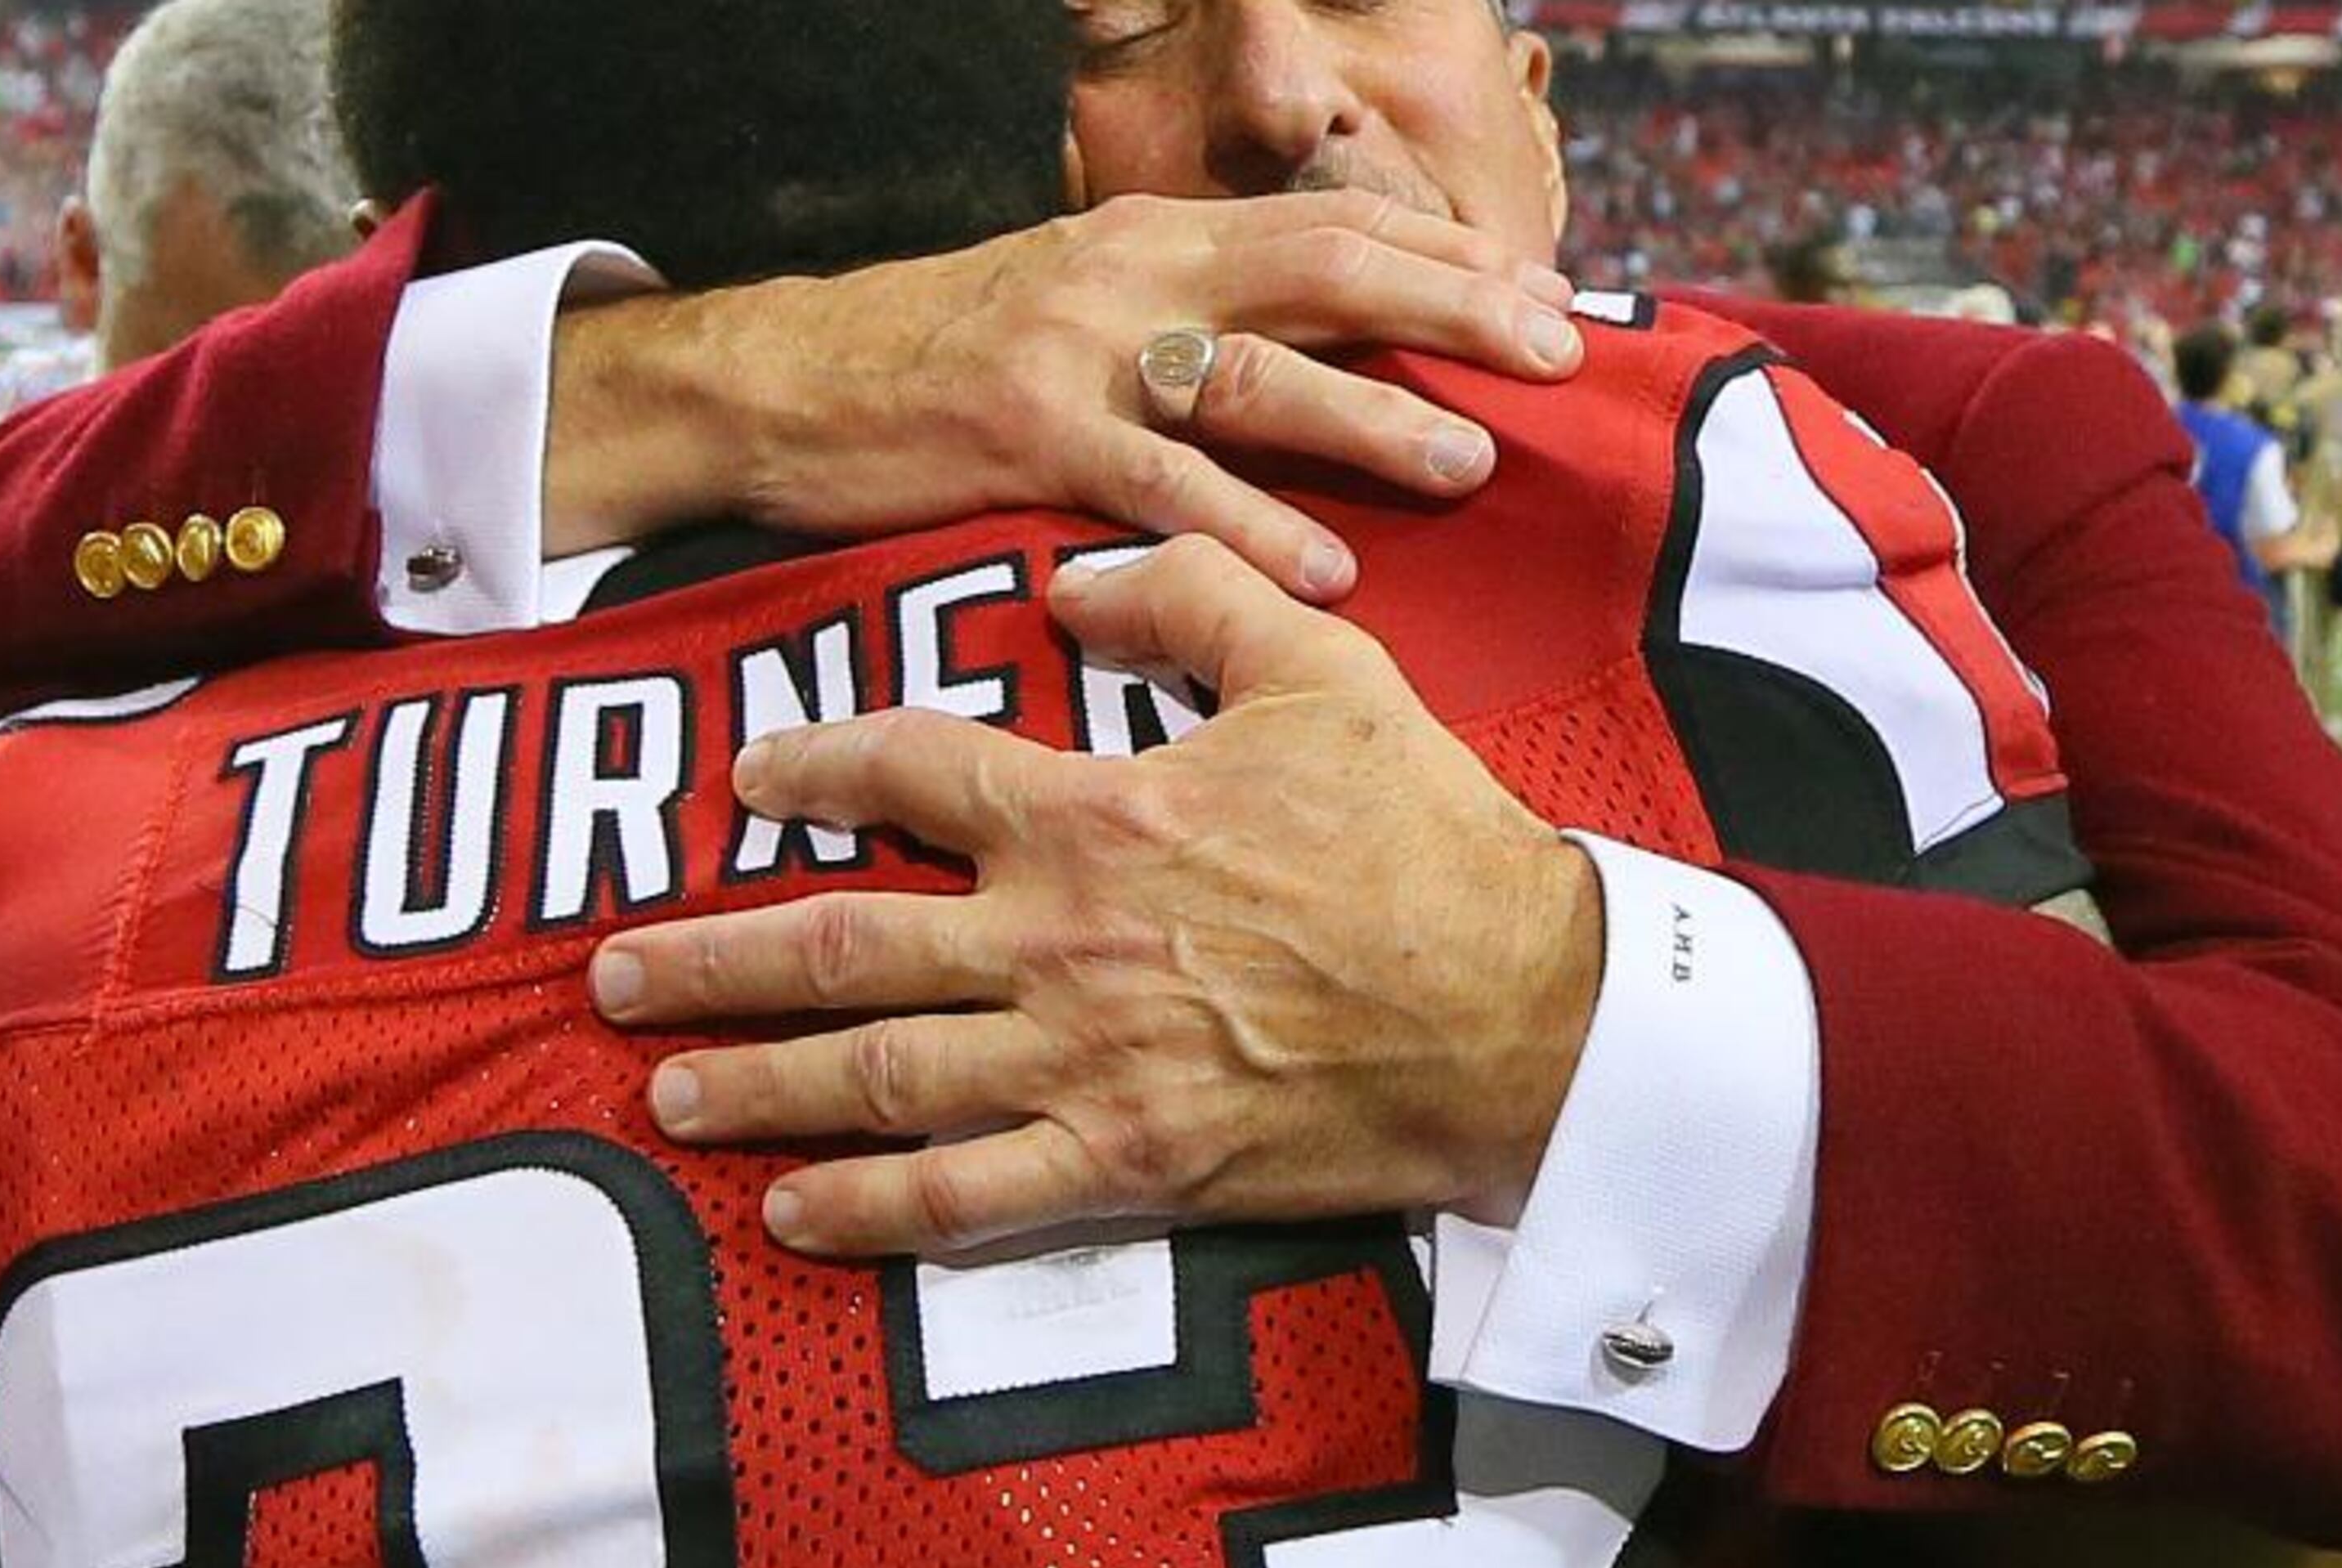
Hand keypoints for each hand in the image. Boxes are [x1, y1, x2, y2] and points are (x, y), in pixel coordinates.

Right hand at [550, 191, 1582, 600]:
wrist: (784, 382)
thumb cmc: (944, 360)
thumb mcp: (1081, 302)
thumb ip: (1194, 319)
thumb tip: (1322, 357)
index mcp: (1158, 237)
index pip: (1333, 224)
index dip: (1448, 257)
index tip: (1548, 297)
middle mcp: (1136, 276)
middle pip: (1328, 271)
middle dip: (1453, 308)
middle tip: (1558, 355)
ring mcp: (1083, 355)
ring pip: (1257, 374)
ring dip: (1370, 418)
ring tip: (1469, 461)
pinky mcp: (1029, 441)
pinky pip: (1161, 488)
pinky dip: (1249, 529)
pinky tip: (1322, 570)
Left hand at [591, 536, 1604, 1254]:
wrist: (1519, 1009)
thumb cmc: (1423, 836)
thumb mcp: (1322, 670)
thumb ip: (1186, 600)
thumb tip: (1067, 581)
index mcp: (1093, 811)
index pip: (909, 768)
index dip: (810, 765)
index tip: (746, 778)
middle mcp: (1054, 938)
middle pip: (840, 943)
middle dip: (709, 960)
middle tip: (610, 976)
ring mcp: (1080, 1060)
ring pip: (874, 1074)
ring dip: (753, 1084)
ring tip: (662, 1091)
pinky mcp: (1124, 1163)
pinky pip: (967, 1199)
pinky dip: (869, 1210)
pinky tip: (792, 1215)